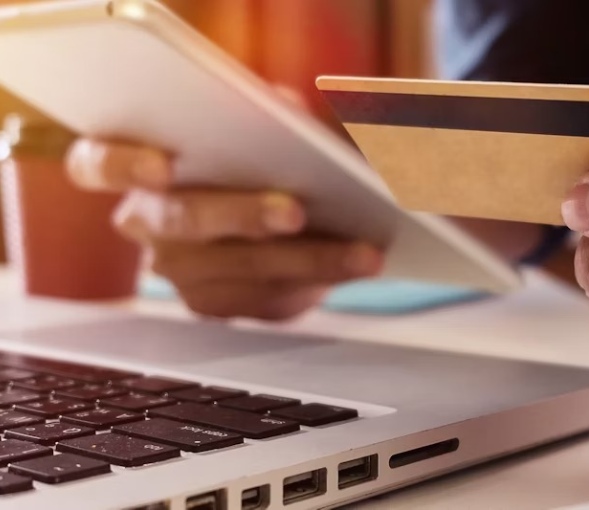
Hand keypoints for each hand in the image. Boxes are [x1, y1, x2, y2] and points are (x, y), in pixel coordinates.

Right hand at [66, 139, 383, 320]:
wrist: (267, 211)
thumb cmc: (250, 155)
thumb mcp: (258, 124)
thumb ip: (266, 112)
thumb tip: (287, 108)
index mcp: (132, 168)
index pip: (97, 164)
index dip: (123, 164)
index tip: (163, 166)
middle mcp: (145, 224)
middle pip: (182, 222)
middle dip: (241, 214)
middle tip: (294, 211)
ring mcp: (179, 272)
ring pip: (240, 269)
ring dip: (309, 258)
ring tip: (362, 250)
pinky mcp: (218, 306)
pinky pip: (268, 298)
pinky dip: (319, 278)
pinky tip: (356, 264)